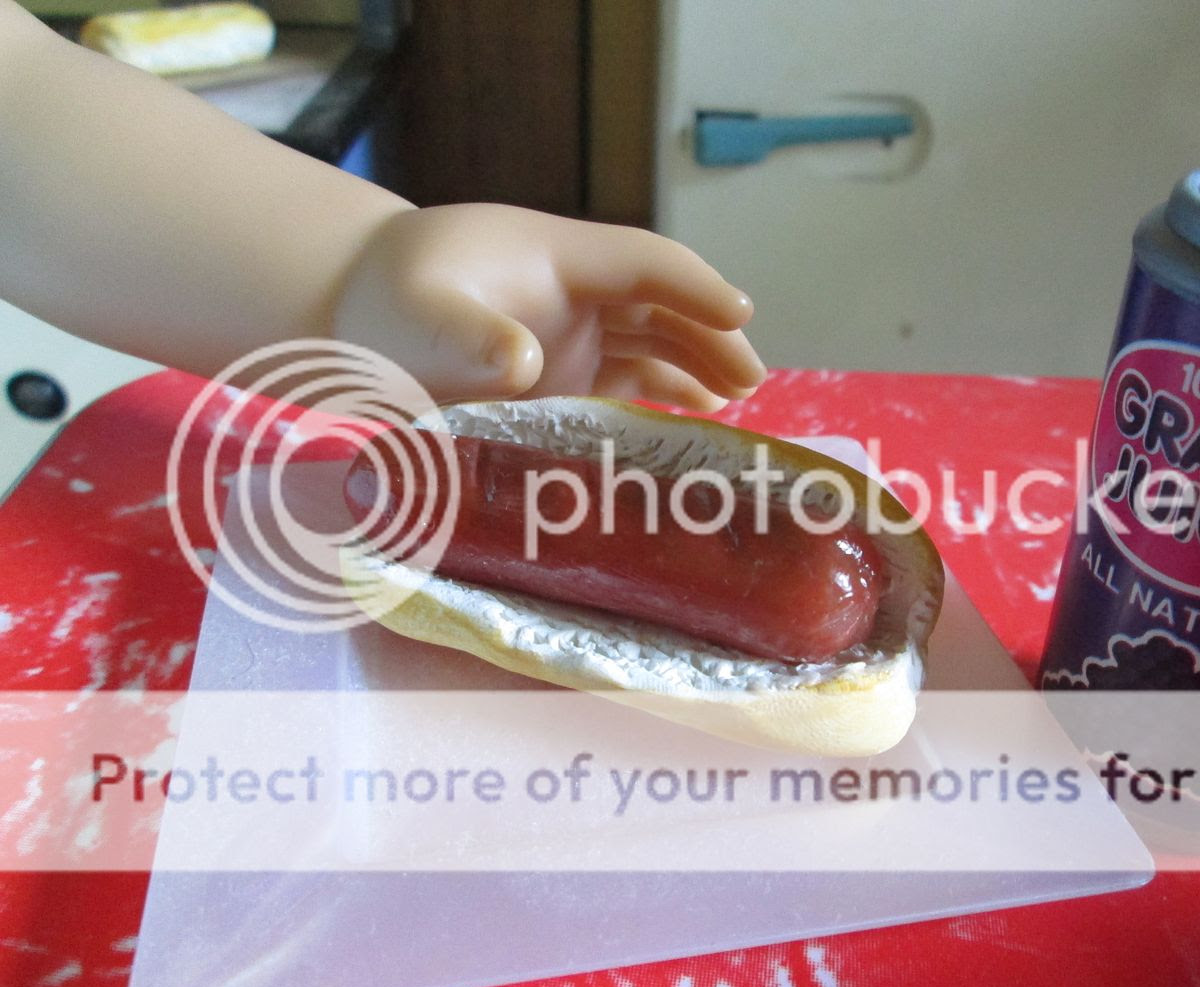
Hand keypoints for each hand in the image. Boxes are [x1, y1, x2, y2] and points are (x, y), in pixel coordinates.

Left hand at [331, 204, 763, 409]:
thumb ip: (467, 335)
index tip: (741, 314)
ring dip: (695, 366)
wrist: (347, 317)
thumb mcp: (417, 316)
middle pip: (663, 303)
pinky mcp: (554, 376)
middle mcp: (573, 292)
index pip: (645, 263)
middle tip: (752, 379)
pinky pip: (624, 381)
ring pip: (651, 342)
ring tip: (736, 403)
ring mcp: (567, 333)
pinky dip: (661, 396)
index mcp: (555, 256)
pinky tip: (692, 417)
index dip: (696, 286)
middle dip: (711, 335)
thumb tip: (524, 364)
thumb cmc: (381, 303)